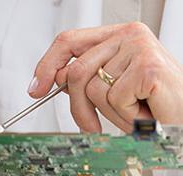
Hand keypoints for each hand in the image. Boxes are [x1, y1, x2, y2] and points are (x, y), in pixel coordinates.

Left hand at [30, 22, 182, 131]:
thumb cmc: (153, 104)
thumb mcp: (111, 89)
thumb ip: (86, 78)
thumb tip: (55, 78)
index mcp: (118, 36)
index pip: (69, 41)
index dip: (47, 65)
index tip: (36, 89)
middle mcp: (129, 35)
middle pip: (76, 71)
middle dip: (78, 107)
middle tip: (90, 126)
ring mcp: (140, 48)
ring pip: (93, 89)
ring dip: (110, 113)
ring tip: (134, 110)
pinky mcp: (148, 67)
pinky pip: (114, 99)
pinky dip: (126, 115)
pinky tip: (145, 110)